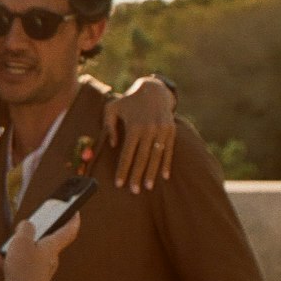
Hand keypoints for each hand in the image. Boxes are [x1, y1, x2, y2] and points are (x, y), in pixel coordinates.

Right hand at [0, 209, 82, 280]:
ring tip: (8, 247)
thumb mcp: (21, 241)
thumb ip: (25, 229)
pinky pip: (23, 267)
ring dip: (21, 249)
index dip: (72, 221)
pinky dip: (13, 262)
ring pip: (33, 255)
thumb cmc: (24, 270)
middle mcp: (50, 261)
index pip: (68, 231)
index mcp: (52, 248)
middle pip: (47, 243)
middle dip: (38, 235)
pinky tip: (2, 260)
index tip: (75, 213)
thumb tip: (27, 225)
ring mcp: (41, 272)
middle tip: (28, 227)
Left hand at [106, 79, 178, 193]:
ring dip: (152, 173)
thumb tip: (114, 145)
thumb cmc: (128, 102)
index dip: (123, 170)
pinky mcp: (171, 130)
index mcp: (134, 126)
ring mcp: (162, 130)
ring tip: (148, 187)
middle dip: (137, 176)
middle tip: (134, 191)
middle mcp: (149, 129)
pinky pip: (169, 150)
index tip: (119, 184)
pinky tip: (164, 176)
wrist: (153, 90)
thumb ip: (108, 126)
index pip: (127, 154)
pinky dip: (166, 164)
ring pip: (156, 156)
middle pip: (142, 158)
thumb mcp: (111, 108)